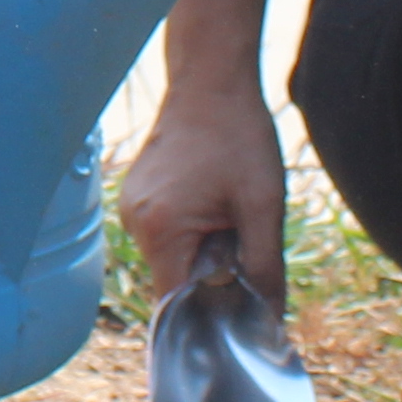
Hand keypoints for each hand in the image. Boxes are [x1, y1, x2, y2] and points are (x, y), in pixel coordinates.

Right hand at [119, 0, 288, 294]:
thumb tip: (269, 320)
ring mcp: (132, 207)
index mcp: (160, 229)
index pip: (175, 304)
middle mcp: (135, 222)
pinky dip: (193, 233)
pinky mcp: (139, 196)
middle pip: (174, 281)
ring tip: (229, 212)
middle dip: (212, 279)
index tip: (236, 320)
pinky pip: (167, 234)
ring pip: (173, 257)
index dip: (207, 319)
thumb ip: (264, 267)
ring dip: (204, 253)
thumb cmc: (239, 137)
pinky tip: (214, 201)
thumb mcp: (263, 205)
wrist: (212, 80)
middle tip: (245, 245)